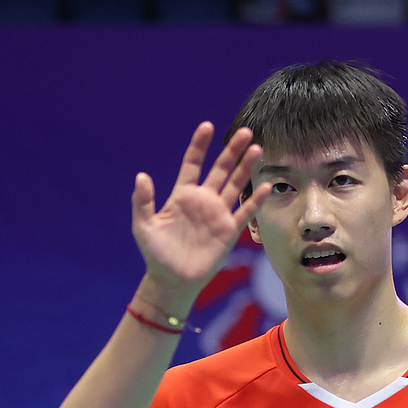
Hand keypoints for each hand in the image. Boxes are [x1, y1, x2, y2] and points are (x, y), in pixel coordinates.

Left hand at [131, 123, 269, 307]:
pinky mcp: (228, 231)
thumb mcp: (143, 227)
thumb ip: (142, 201)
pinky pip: (244, 211)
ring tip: (257, 149)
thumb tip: (141, 176)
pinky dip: (255, 200)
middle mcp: (203, 200)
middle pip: (220, 169)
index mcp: (182, 195)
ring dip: (246, 168)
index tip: (207, 126)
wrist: (172, 281)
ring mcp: (217, 214)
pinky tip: (266, 186)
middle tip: (245, 132)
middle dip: (232, 151)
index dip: (200, 145)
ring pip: (235, 185)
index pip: (193, 163)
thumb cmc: (155, 254)